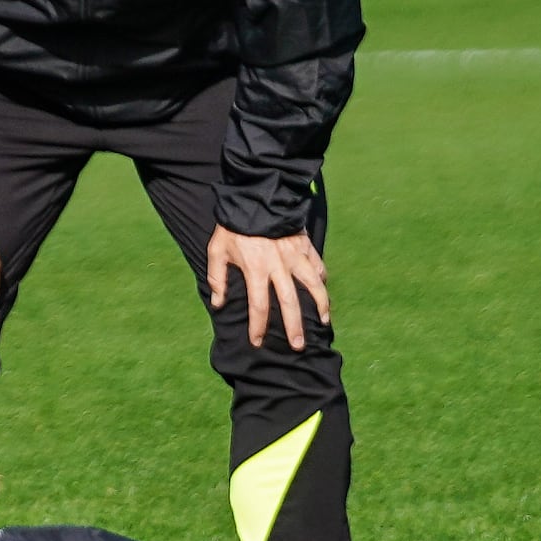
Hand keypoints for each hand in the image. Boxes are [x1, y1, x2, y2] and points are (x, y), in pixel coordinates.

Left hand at [206, 226, 328, 349]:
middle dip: (294, 327)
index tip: (257, 341)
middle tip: (298, 346)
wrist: (255, 195)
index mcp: (256, 269)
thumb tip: (218, 303)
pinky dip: (322, 278)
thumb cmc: (232, 224)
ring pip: (313, 284)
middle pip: (290, 303)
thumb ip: (216, 278)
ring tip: (324, 321)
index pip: (258, 306)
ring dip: (320, 305)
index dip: (258, 327)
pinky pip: (318, 264)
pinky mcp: (304, 244)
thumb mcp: (216, 249)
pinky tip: (323, 288)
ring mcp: (295, 255)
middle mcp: (278, 266)